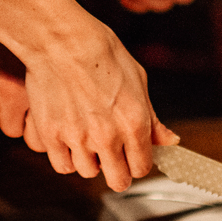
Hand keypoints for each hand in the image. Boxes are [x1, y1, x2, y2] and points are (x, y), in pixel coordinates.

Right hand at [0, 4, 177, 191]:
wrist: (61, 40)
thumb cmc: (101, 52)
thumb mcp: (138, 80)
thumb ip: (153, 118)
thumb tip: (169, 140)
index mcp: (135, 123)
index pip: (142, 167)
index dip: (137, 163)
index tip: (131, 157)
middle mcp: (108, 136)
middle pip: (118, 180)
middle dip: (117, 172)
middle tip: (111, 158)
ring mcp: (78, 138)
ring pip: (88, 172)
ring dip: (89, 161)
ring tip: (86, 139)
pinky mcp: (52, 136)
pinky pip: (62, 165)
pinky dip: (66, 158)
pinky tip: (69, 141)